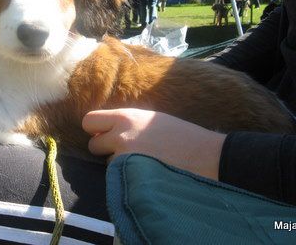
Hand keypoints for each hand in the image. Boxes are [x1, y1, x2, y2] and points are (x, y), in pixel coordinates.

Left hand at [82, 108, 225, 179]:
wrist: (206, 156)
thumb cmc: (182, 135)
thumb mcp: (151, 119)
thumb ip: (127, 123)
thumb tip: (105, 131)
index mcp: (125, 116)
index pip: (89, 121)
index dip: (95, 129)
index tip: (105, 134)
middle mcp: (120, 135)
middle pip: (92, 145)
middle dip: (104, 149)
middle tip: (123, 152)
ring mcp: (124, 158)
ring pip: (108, 164)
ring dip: (119, 165)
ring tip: (143, 163)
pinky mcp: (132, 177)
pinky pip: (119, 178)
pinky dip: (128, 178)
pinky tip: (146, 174)